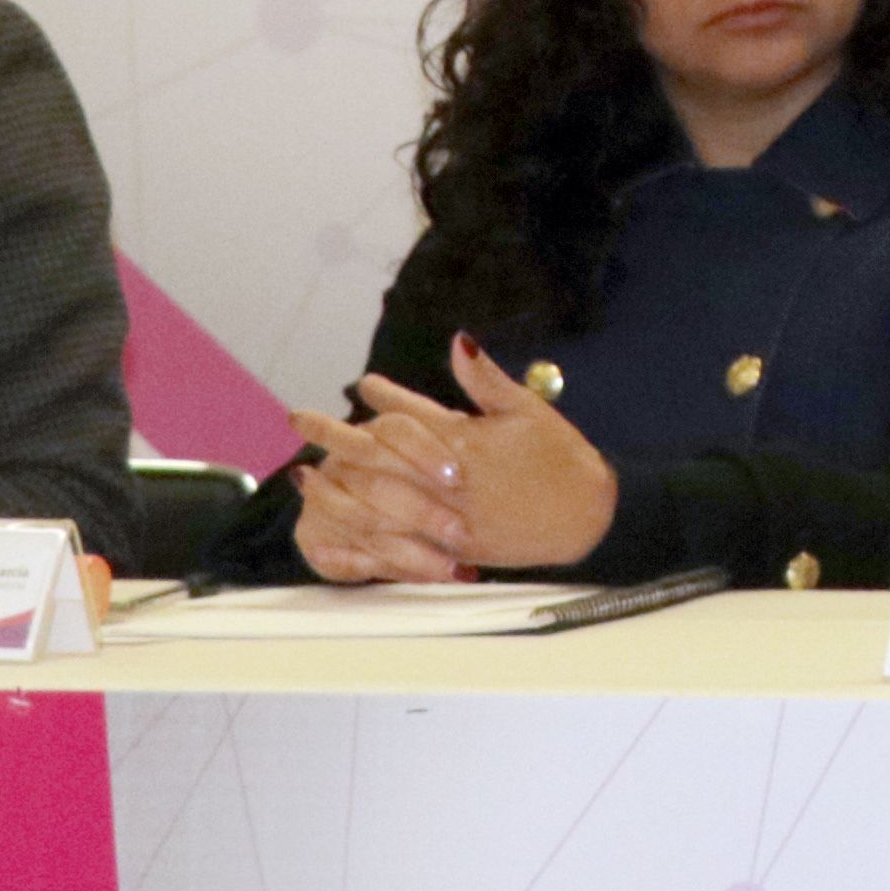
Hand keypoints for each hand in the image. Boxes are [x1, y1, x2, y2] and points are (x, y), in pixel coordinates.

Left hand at [294, 337, 624, 580]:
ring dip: (335, 487)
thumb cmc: (561, 460)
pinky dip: (359, 537)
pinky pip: (394, 546)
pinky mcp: (450, 550)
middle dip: (333, 436)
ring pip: (376, 504)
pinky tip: (334, 527)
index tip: (360, 385)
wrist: (590, 519)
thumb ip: (486, 380)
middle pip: (378, 458)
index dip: (381, 398)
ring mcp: (447, 519)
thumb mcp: (529, 410)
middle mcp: (449, 481)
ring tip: (304, 473)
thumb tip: (458, 340)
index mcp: (468, 443)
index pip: (410, 416)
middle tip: (299, 419)